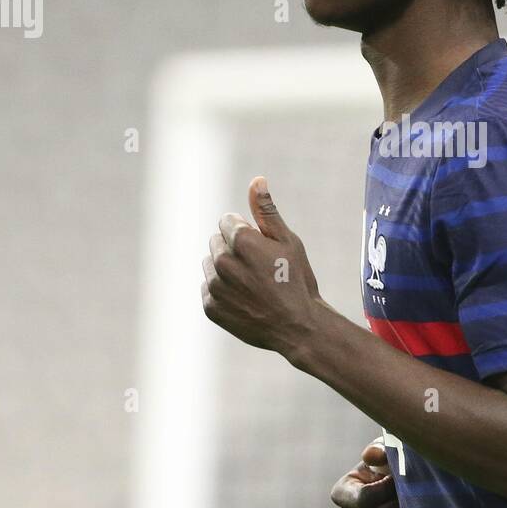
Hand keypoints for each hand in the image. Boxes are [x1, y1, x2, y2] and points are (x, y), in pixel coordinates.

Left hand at [201, 176, 323, 354]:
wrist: (297, 327)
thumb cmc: (297, 280)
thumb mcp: (288, 241)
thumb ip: (266, 211)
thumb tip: (256, 180)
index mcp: (241, 241)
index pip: (227, 221)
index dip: (246, 232)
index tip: (262, 248)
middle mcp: (222, 262)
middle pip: (217, 241)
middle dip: (234, 249)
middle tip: (260, 268)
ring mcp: (214, 287)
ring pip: (211, 264)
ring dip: (226, 270)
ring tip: (252, 284)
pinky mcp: (210, 307)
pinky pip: (208, 288)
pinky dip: (222, 292)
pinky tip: (244, 299)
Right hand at [330, 440, 406, 507]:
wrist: (412, 484)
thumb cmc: (394, 463)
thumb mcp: (387, 451)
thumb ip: (380, 450)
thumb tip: (370, 455)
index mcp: (343, 492)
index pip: (363, 499)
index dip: (385, 490)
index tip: (398, 479)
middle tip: (411, 495)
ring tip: (417, 506)